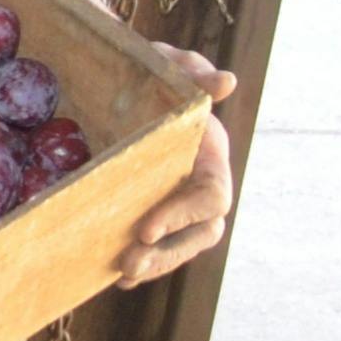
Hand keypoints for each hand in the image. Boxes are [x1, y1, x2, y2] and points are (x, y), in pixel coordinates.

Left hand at [119, 45, 241, 288]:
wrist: (119, 87)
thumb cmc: (148, 73)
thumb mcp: (165, 64)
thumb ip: (192, 71)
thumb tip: (227, 83)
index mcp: (210, 155)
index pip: (212, 197)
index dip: (184, 215)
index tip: (146, 227)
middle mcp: (199, 184)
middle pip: (202, 233)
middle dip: (170, 253)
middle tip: (129, 262)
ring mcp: (179, 202)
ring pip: (182, 246)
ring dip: (156, 265)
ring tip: (124, 274)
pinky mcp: (154, 212)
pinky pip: (158, 247)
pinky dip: (141, 265)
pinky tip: (113, 275)